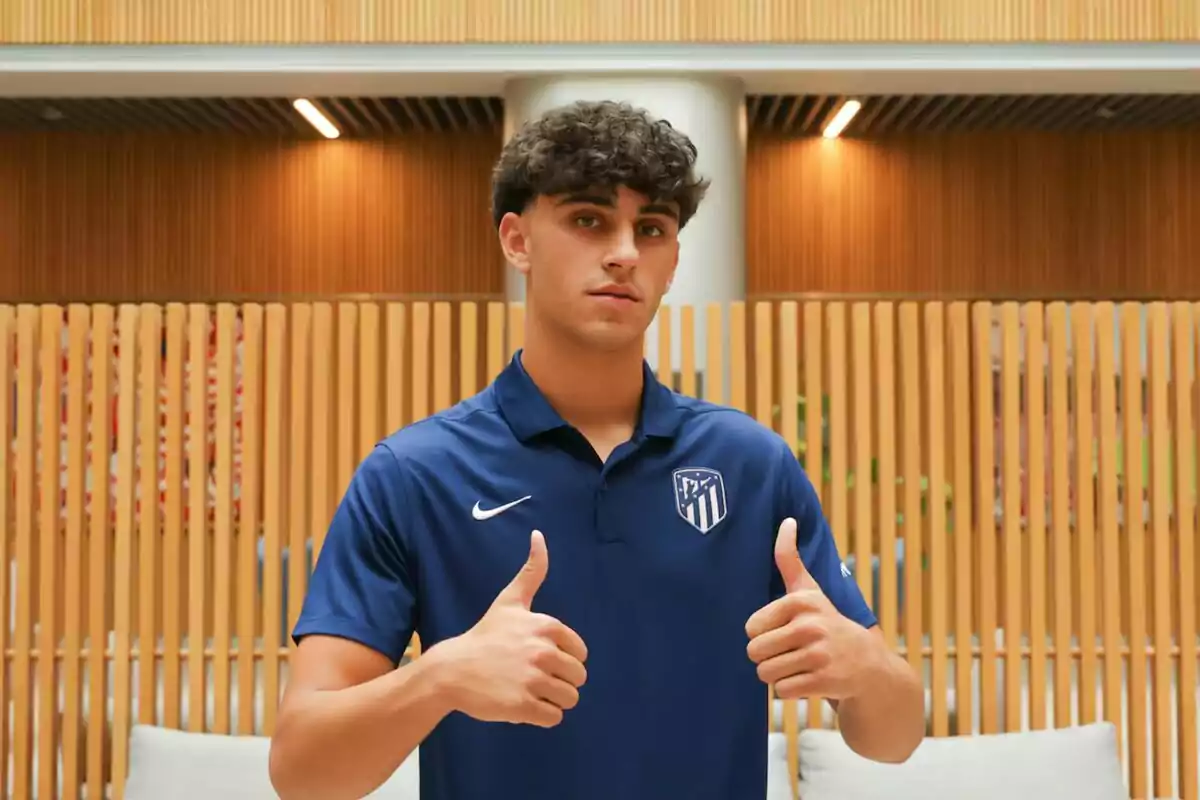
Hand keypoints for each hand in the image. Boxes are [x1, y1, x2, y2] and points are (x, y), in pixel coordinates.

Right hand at [434, 530, 587, 727]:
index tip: (539, 658)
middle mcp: (543, 652)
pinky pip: (554, 718)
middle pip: (578, 678)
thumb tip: (540, 535)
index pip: (581, 654)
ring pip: (569, 699)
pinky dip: (542, 716)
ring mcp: (533, 680)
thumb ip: (532, 571)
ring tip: (529, 692)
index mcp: (546, 627)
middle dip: (560, 682)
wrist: (452, 670)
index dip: (564, 659)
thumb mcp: (510, 600)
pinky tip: (522, 705)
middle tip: (533, 678)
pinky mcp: (523, 706)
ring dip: (552, 700)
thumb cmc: (485, 635)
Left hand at [745, 518, 877, 700]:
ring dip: (778, 676)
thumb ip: (790, 560)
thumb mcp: (811, 591)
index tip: (785, 632)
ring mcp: (819, 654)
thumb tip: (787, 520)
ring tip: (800, 667)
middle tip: (790, 654)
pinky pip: (782, 691)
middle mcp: (811, 625)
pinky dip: (790, 691)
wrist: (870, 667)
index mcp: (802, 601)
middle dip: (767, 658)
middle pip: (754, 652)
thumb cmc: (829, 625)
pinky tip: (809, 681)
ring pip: (766, 674)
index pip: (750, 627)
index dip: (762, 635)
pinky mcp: (824, 681)